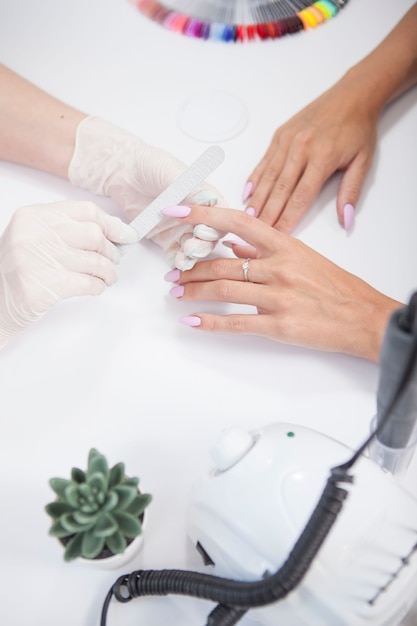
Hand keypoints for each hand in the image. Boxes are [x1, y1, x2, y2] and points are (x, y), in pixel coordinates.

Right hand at [0, 201, 136, 346]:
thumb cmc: (19, 270)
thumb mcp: (35, 237)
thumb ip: (67, 230)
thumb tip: (112, 231)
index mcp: (33, 216)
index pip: (85, 211)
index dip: (112, 224)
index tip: (125, 234)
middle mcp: (34, 234)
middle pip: (94, 235)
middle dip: (111, 251)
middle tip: (113, 260)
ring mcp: (38, 260)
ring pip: (95, 262)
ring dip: (108, 272)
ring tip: (107, 277)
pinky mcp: (45, 287)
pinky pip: (88, 283)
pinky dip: (99, 286)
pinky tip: (96, 287)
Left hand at [68, 117, 225, 269]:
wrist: (124, 172)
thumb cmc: (151, 165)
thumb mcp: (174, 173)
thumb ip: (192, 189)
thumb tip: (210, 199)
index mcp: (206, 197)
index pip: (220, 216)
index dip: (215, 226)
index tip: (201, 229)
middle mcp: (197, 215)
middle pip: (210, 236)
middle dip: (203, 245)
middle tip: (191, 247)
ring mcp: (182, 228)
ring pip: (195, 248)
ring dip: (192, 256)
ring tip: (184, 258)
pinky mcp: (167, 239)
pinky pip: (176, 254)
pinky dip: (177, 260)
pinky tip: (175, 263)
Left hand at [163, 205, 401, 361]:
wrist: (363, 317)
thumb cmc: (336, 287)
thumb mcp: (304, 257)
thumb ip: (267, 250)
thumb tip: (236, 244)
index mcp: (285, 245)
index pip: (237, 221)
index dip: (204, 214)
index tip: (178, 210)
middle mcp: (279, 267)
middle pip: (222, 263)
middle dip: (192, 268)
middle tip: (172, 272)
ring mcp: (278, 296)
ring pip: (224, 290)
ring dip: (194, 291)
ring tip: (177, 293)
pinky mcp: (279, 325)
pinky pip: (236, 322)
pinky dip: (210, 322)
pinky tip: (192, 320)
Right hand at [242, 75, 379, 233]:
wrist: (352, 95)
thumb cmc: (358, 128)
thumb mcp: (363, 161)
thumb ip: (351, 192)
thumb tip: (345, 218)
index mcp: (322, 157)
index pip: (301, 196)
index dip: (288, 218)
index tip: (279, 235)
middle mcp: (301, 149)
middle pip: (280, 189)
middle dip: (268, 214)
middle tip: (257, 233)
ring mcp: (287, 141)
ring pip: (269, 177)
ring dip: (257, 200)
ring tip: (248, 219)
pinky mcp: (280, 135)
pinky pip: (264, 161)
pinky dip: (255, 178)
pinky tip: (247, 193)